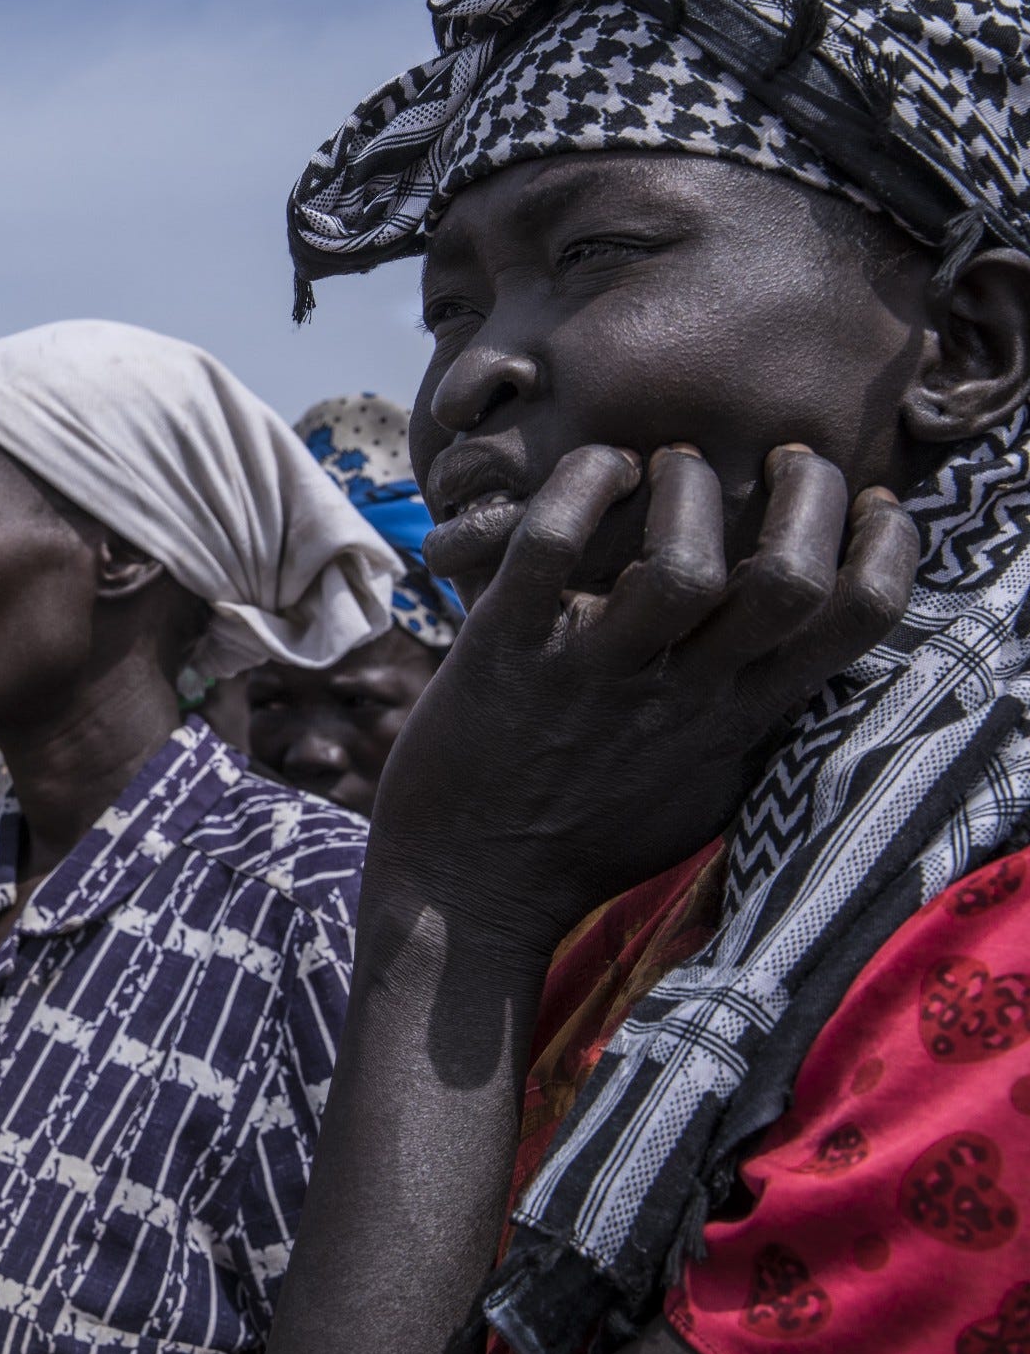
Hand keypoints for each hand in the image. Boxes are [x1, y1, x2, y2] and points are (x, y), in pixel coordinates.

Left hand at [373, 442, 919, 969]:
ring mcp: (592, 675)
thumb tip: (801, 656)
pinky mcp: (505, 653)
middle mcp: (680, 695)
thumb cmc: (583, 834)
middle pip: (790, 579)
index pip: (856, 622)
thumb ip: (751, 720)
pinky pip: (548, 552)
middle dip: (808, 493)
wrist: (467, 892)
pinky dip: (577, 487)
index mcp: (737, 717)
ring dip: (686, 488)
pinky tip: (593, 469)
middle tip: (776, 460)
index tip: (868, 499)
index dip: (887, 545)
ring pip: (681, 563)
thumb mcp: (700, 786)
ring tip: (666, 466)